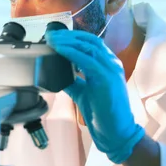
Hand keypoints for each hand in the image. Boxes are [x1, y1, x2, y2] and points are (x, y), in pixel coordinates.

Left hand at [45, 30, 144, 163]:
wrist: (115, 131)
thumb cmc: (101, 112)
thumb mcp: (82, 92)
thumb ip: (72, 81)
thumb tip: (55, 74)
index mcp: (106, 65)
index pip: (90, 43)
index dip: (72, 37)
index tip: (54, 36)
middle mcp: (111, 63)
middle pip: (89, 40)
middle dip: (68, 35)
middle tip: (49, 34)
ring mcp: (111, 69)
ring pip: (89, 46)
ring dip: (68, 41)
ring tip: (52, 39)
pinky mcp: (107, 78)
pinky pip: (87, 60)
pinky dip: (72, 52)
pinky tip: (60, 50)